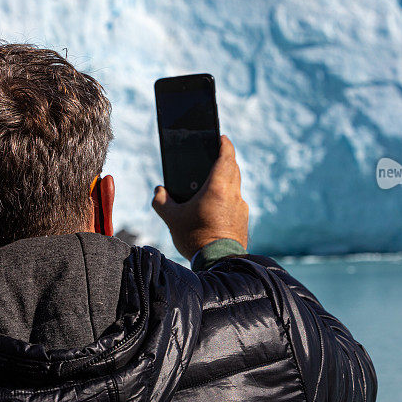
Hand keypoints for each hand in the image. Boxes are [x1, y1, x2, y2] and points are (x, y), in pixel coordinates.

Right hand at [152, 135, 248, 259]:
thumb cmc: (195, 238)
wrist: (218, 263)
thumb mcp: (172, 219)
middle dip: (225, 159)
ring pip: (235, 185)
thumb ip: (161, 201)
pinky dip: (227, 196)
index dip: (224, 144)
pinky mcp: (243, 219)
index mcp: (218, 187)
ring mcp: (241, 207)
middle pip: (233, 168)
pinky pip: (236, 201)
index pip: (226, 156)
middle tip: (214, 156)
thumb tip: (159, 191)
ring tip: (211, 182)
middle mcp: (233, 194)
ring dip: (226, 179)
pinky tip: (214, 206)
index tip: (221, 137)